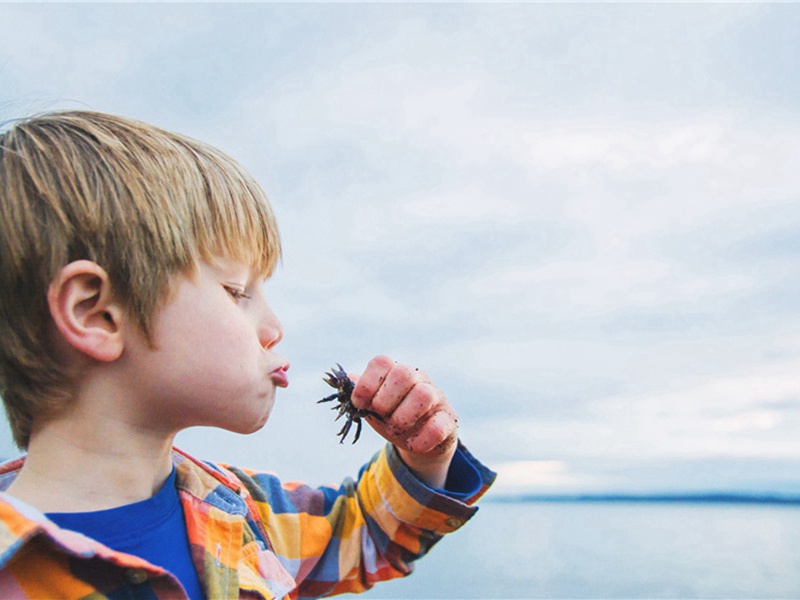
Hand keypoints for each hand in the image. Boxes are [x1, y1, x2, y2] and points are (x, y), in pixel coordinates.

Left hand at [350, 355, 457, 488]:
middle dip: (385, 399)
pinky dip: (421, 438)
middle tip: (381, 415)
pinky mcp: (449, 419)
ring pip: (424, 394)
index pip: (381, 362)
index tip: (359, 403)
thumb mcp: (372, 407)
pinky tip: (412, 444)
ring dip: (403, 417)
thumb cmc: (393, 417)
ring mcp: (436, 397)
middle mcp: (418, 379)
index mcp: (396, 373)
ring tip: (395, 429)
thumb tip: (347, 379)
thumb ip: (359, 394)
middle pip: (403, 373)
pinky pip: (439, 425)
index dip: (366, 383)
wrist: (419, 441)